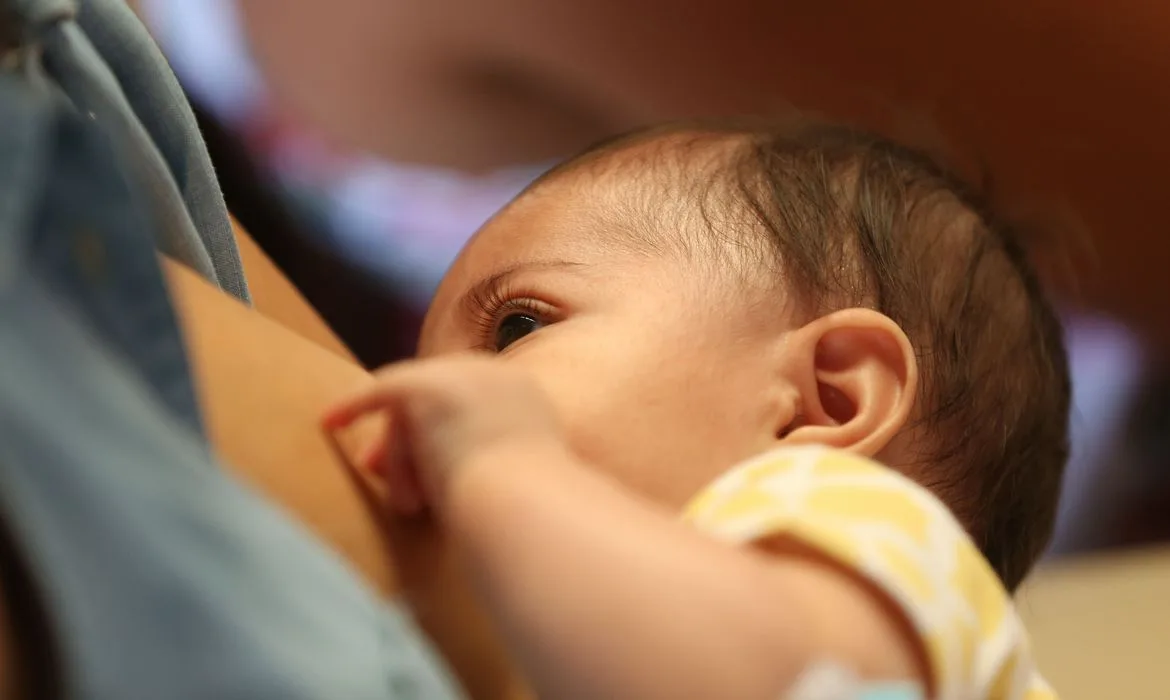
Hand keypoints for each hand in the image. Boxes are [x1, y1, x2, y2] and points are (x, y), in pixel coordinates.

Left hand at [321, 354, 563, 516]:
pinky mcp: (426, 387)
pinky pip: (380, 392)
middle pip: (435, 397)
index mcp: (522, 395)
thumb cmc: (523, 512)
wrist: (523, 506)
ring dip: (401, 457)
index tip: (423, 462)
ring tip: (404, 501)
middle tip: (379, 470)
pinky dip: (354, 407)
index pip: (468, 401)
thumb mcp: (510, 477)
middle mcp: (493, 374)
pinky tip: (330, 422)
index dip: (438, 430)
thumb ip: (484, 464)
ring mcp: (460, 375)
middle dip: (406, 434)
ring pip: (411, 411)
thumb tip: (441, 477)